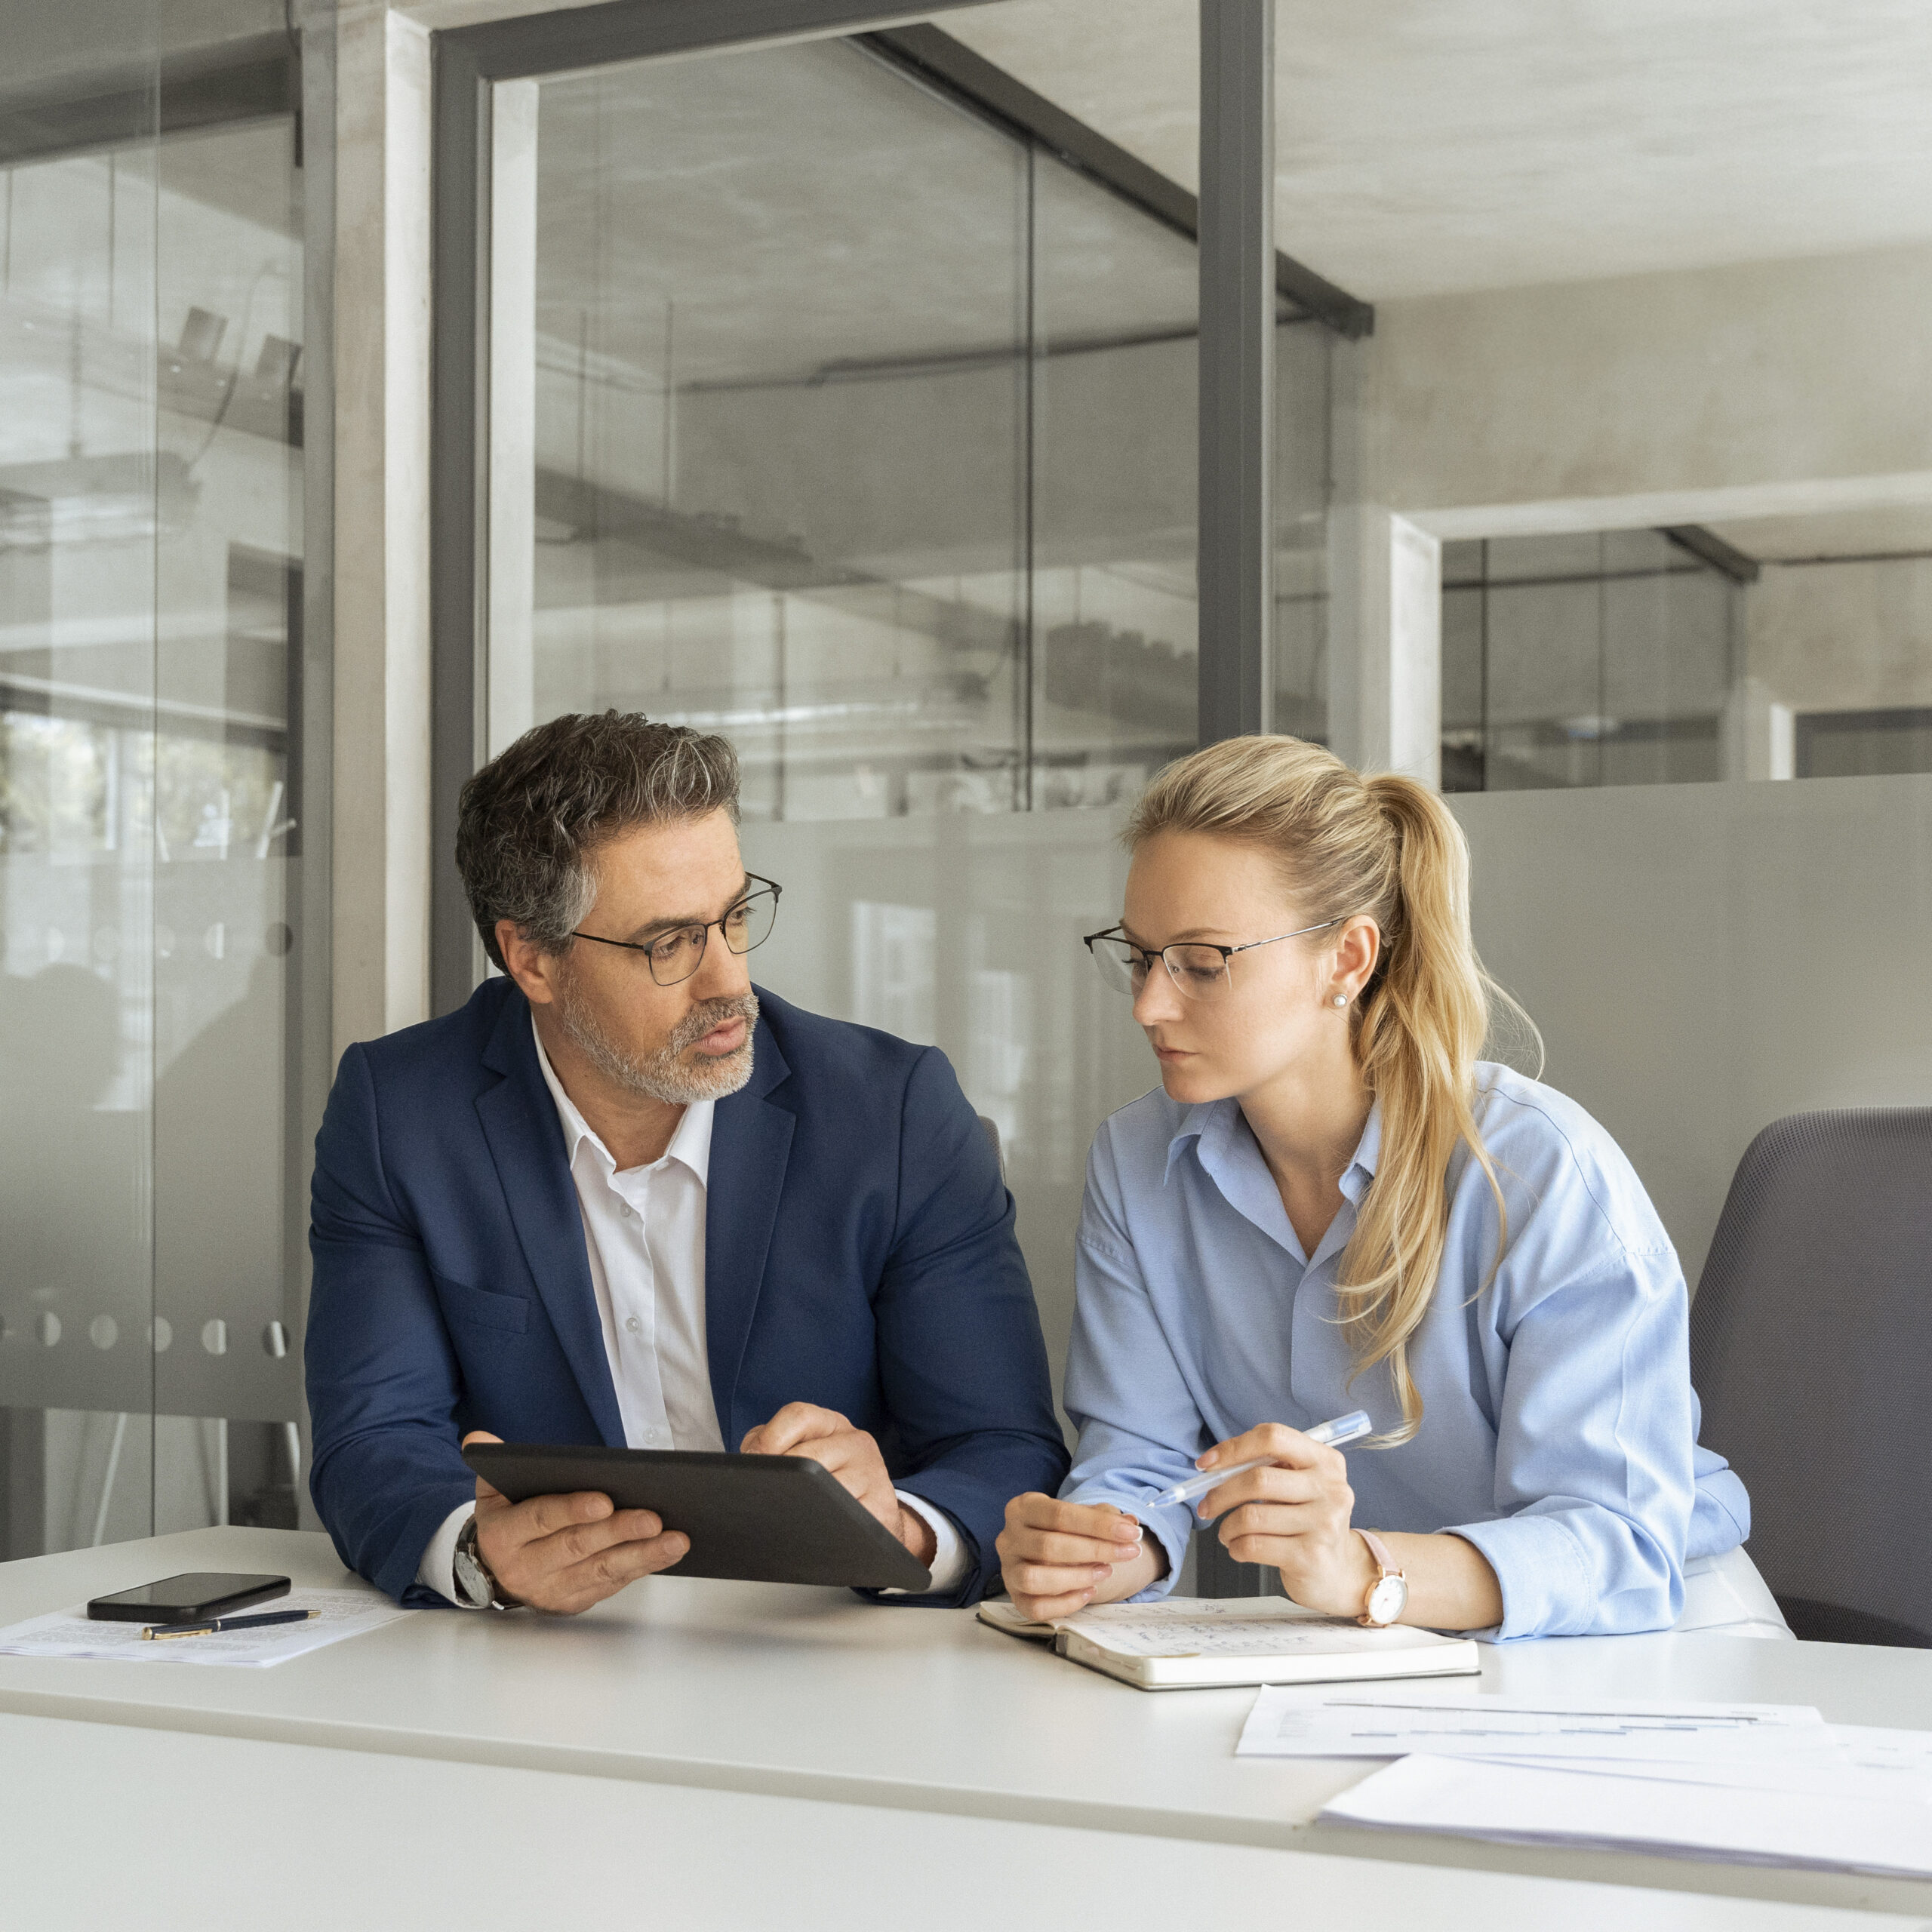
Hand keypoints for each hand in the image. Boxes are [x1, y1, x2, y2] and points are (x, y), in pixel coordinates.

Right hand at [463, 1429, 689, 1614]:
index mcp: (503, 1536)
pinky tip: (667, 1552)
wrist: (494, 1572)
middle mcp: (525, 1569)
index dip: (572, 1510)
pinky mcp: (574, 1602)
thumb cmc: (507, 1520)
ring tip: (675, 1539)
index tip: (605, 1500)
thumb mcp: (492, 1491)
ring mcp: (552, 1590)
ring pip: (601, 1571)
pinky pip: (611, 1585)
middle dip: (618, 1532)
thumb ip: (493, 1464)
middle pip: (577, 1548)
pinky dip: (641, 1568)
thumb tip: (481, 1439)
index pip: (540, 1520)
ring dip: (641, 1555)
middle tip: (653, 1518)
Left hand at [740, 1403, 934, 1566]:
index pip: (798, 1415)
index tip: (754, 1465)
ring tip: (790, 1517)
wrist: (878, 1516)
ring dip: (802, 1507)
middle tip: (765, 1499)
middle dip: (781, 1480)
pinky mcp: (882, 1506)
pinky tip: (815, 1532)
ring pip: (828, 1489)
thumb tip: (746, 1462)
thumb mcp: (803, 1455)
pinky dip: (827, 1526)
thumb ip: (770, 1449)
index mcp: (832, 1424)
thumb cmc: (829, 1483)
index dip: (769, 1441)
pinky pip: (848, 1517)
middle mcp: (856, 1441)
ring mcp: (873, 1473)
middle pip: (808, 1456)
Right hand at [995, 1493, 1155, 1620]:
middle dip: (1095, 1550)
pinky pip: (1037, 1607)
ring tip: (1106, 1571)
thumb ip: (1105, 1517)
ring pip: (1035, 1578)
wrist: (1051, 1552)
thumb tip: (1130, 1523)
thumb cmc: (1068, 1530)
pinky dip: (1067, 1602)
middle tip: (1129, 1553)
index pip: (1059, 1514)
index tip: (1131, 1532)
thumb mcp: (1083, 1516)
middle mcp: (1009, 1538)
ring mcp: (1009, 1570)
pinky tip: (1090, 1591)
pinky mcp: (1015, 1599)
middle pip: (1049, 1546)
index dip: (1098, 1524)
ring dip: (1077, 1577)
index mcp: (1023, 1508)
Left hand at [1194, 1423, 1376, 1616]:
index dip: (1234, 1448)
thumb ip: (1266, 1467)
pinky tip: (1239, 1548)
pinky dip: (1236, 1547)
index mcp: (1326, 1460)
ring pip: (1251, 1516)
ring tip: (1227, 1532)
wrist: (1339, 1571)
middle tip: (1206, 1506)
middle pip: (1259, 1479)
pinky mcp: (1311, 1556)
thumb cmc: (1307, 1521)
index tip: (1206, 1464)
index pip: (1273, 1438)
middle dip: (1221, 1493)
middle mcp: (1331, 1489)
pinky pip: (1254, 1545)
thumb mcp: (1299, 1486)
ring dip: (1227, 1526)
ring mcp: (1324, 1524)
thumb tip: (1213, 1466)